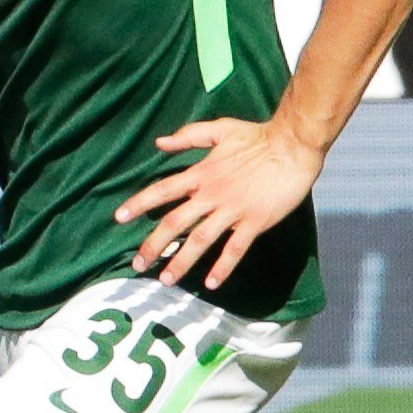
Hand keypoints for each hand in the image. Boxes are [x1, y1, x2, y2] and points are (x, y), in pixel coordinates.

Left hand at [116, 117, 326, 290]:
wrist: (293, 145)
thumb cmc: (258, 136)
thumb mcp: (220, 129)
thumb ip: (188, 136)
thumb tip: (159, 144)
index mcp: (201, 173)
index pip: (162, 190)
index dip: (139, 203)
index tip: (119, 218)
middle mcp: (212, 194)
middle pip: (174, 222)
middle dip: (153, 245)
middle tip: (137, 265)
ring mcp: (233, 210)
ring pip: (200, 240)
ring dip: (181, 261)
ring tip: (166, 280)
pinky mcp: (255, 221)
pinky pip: (235, 249)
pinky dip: (222, 267)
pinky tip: (211, 283)